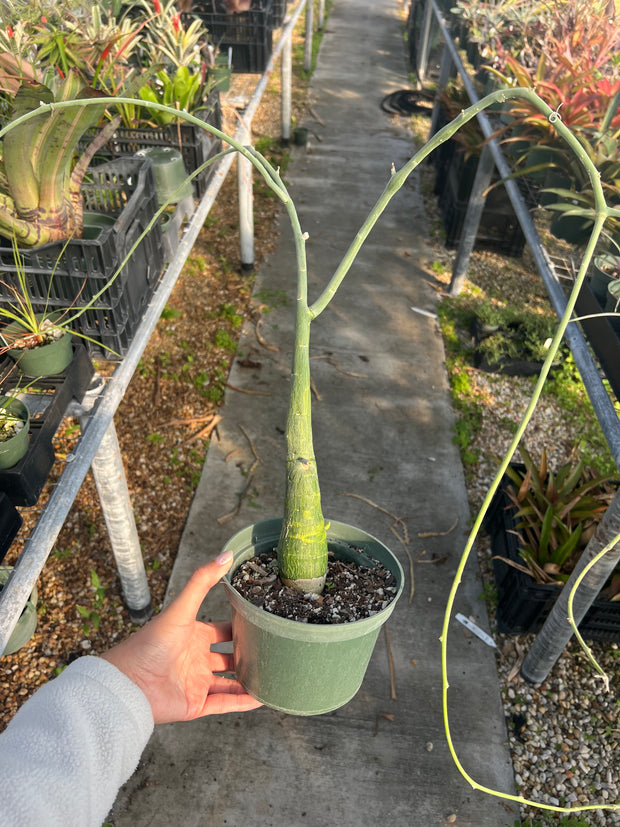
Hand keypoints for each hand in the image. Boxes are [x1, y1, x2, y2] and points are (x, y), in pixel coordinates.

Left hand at [101, 550, 261, 723]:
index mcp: (193, 636)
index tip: (262, 621)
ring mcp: (197, 683)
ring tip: (275, 676)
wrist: (129, 682)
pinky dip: (244, 702)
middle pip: (229, 657)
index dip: (240, 626)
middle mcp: (197, 660)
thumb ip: (202, 581)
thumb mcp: (181, 608)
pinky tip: (264, 698)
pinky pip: (225, 704)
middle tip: (274, 649)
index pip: (223, 631)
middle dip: (248, 654)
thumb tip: (226, 554)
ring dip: (250, 680)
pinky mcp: (196, 705)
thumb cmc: (151, 643)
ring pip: (231, 682)